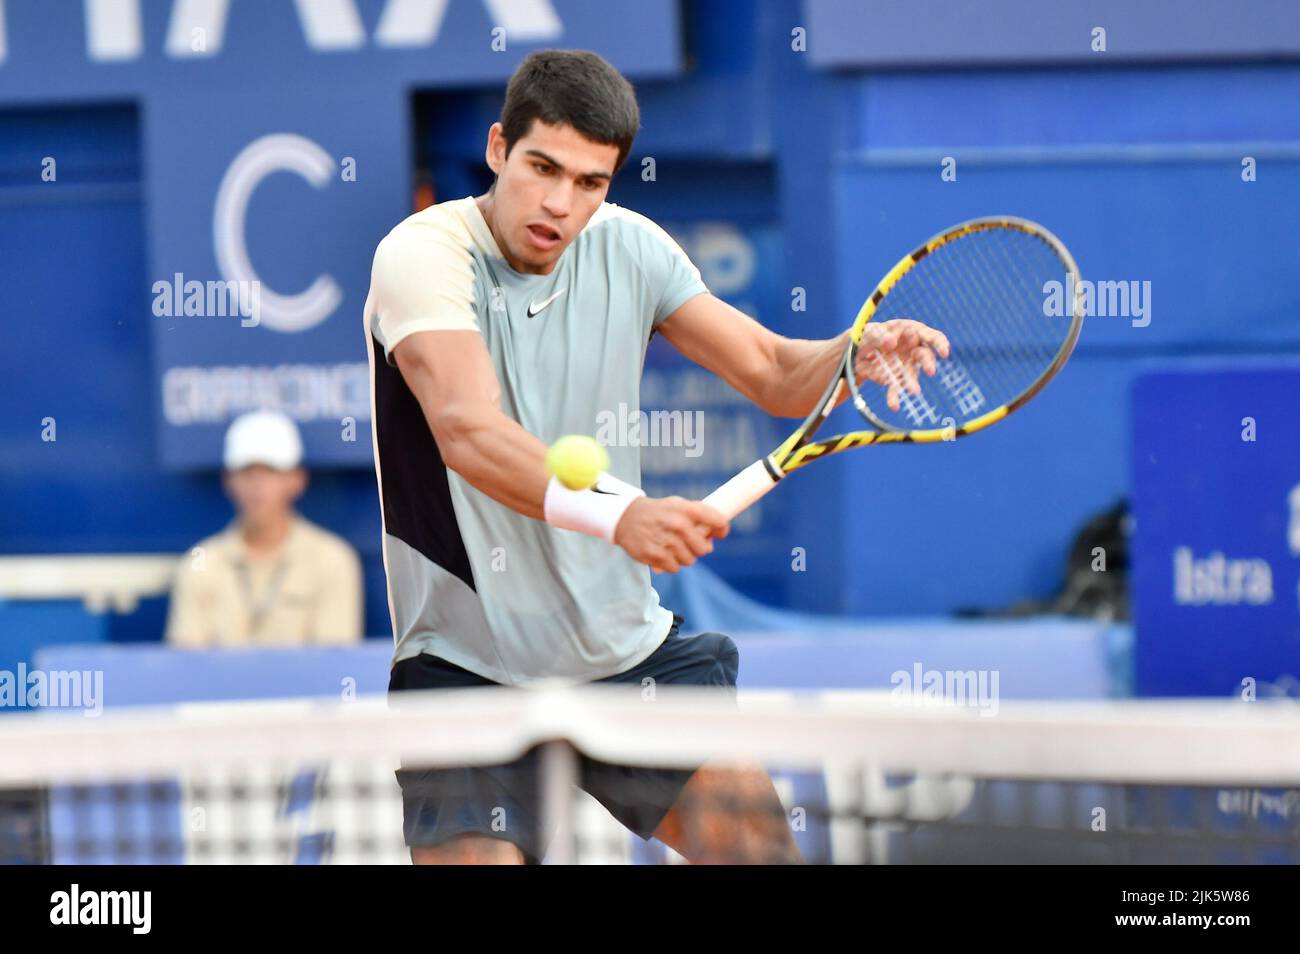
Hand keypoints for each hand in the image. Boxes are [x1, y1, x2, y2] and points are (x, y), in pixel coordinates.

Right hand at [613, 497, 729, 573]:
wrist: (625, 517)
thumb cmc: (658, 512)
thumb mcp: (678, 504)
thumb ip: (698, 515)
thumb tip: (715, 534)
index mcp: (686, 509)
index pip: (718, 521)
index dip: (721, 530)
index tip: (719, 534)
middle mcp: (678, 524)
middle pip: (704, 549)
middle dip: (699, 548)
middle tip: (689, 543)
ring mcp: (667, 541)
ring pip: (690, 560)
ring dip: (683, 556)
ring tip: (672, 546)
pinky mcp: (655, 555)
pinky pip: (675, 568)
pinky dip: (671, 564)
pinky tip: (663, 552)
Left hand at [853, 318, 950, 410]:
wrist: (855, 351)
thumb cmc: (866, 335)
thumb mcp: (868, 332)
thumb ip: (879, 335)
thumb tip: (891, 342)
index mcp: (910, 331)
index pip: (930, 336)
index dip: (939, 343)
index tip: (944, 352)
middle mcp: (912, 349)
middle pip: (925, 356)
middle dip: (928, 363)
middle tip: (931, 371)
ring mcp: (905, 364)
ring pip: (912, 374)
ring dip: (912, 383)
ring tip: (914, 391)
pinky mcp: (894, 378)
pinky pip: (896, 388)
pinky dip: (894, 397)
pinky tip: (894, 405)